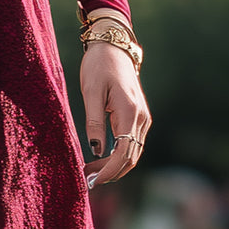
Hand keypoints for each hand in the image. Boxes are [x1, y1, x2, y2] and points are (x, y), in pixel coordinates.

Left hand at [80, 34, 150, 187]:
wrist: (114, 47)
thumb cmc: (99, 66)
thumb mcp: (91, 92)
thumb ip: (94, 121)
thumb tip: (95, 150)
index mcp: (130, 112)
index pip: (124, 152)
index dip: (109, 171)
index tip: (93, 181)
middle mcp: (141, 118)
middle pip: (130, 157)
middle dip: (110, 173)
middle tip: (86, 180)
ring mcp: (142, 119)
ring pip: (132, 154)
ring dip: (113, 167)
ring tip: (89, 172)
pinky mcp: (138, 119)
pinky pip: (130, 145)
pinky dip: (116, 157)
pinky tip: (99, 161)